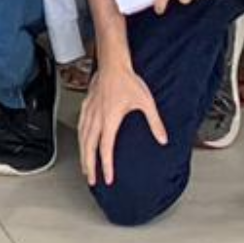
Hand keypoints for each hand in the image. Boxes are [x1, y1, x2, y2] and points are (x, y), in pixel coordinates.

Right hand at [78, 60, 165, 186]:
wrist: (113, 63)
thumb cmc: (127, 80)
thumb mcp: (146, 102)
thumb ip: (154, 122)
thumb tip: (163, 138)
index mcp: (109, 120)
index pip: (106, 149)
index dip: (106, 166)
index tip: (108, 178)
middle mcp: (96, 118)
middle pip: (89, 147)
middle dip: (90, 166)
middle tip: (92, 179)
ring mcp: (89, 111)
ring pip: (82, 138)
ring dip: (83, 154)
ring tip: (85, 166)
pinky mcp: (87, 105)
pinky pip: (80, 126)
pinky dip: (80, 138)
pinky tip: (82, 140)